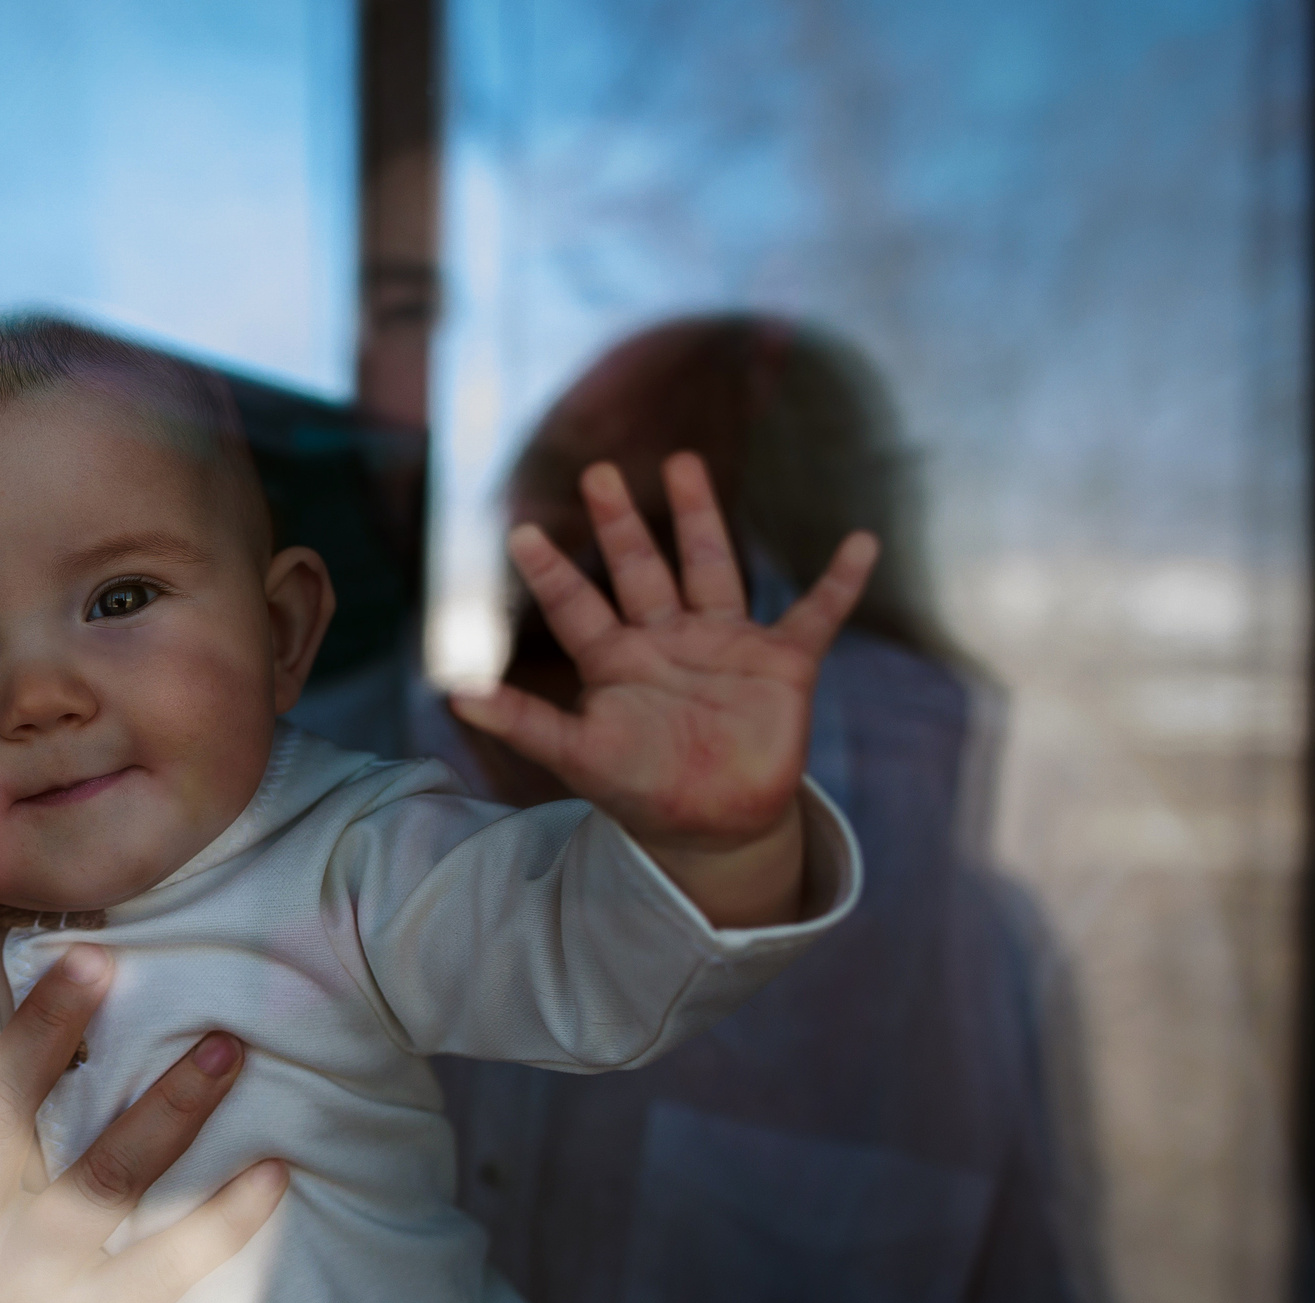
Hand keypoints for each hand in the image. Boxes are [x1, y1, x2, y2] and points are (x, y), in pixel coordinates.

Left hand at [451, 453, 874, 925]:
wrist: (715, 827)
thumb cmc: (644, 790)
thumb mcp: (576, 755)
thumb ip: (522, 721)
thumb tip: (454, 696)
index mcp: (619, 659)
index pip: (577, 605)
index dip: (552, 571)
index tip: (520, 530)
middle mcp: (668, 639)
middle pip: (641, 567)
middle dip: (622, 521)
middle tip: (599, 471)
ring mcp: (726, 645)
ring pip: (712, 567)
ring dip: (701, 519)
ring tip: (683, 463)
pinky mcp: (782, 663)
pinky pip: (817, 614)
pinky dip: (840, 583)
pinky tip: (860, 544)